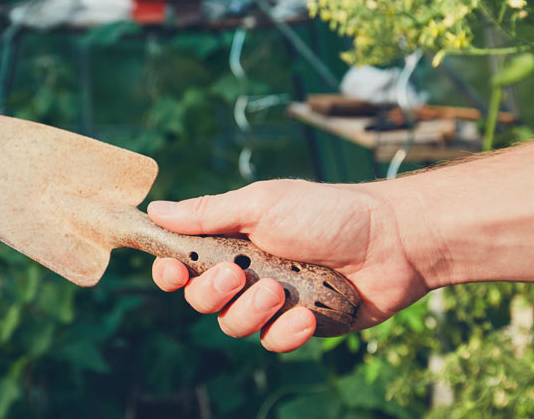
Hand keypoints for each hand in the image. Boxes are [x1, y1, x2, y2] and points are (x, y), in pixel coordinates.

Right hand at [149, 179, 430, 351]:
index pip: (183, 262)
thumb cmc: (324, 212)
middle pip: (200, 300)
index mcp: (230, 239)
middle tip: (239, 274)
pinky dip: (286, 331)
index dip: (171, 272)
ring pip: (232, 325)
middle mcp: (245, 271)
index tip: (176, 271)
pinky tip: (307, 316)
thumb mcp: (260, 204)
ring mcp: (271, 301)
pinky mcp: (297, 325)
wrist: (390, 241)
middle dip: (214, 292)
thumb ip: (207, 213)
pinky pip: (272, 342)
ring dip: (251, 311)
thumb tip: (156, 209)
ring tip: (281, 292)